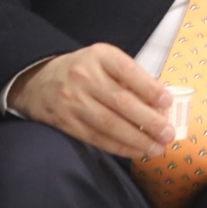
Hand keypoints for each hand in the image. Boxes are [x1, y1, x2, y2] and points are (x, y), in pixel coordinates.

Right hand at [7, 42, 173, 158]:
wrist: (38, 80)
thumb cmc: (84, 69)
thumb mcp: (105, 60)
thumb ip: (129, 76)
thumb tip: (159, 102)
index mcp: (100, 56)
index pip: (128, 71)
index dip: (149, 88)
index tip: (167, 102)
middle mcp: (85, 77)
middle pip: (121, 102)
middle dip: (148, 121)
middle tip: (168, 134)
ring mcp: (73, 101)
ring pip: (109, 124)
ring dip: (136, 139)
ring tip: (157, 148)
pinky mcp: (66, 122)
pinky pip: (96, 137)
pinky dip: (119, 146)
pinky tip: (136, 151)